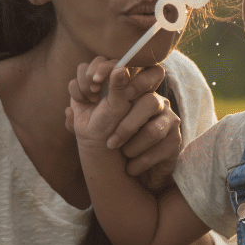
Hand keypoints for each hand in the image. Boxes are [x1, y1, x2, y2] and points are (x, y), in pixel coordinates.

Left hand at [67, 60, 180, 192]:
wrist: (133, 171)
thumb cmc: (111, 140)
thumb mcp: (91, 125)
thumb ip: (81, 113)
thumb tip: (68, 111)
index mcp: (136, 91)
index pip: (138, 73)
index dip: (124, 78)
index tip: (101, 92)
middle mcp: (157, 102)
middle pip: (149, 102)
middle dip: (127, 124)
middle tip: (110, 142)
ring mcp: (170, 121)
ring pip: (154, 130)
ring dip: (132, 147)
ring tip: (121, 156)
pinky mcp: (176, 142)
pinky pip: (161, 150)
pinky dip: (141, 162)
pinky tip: (130, 168)